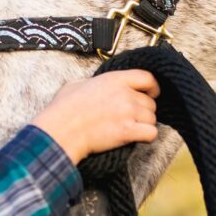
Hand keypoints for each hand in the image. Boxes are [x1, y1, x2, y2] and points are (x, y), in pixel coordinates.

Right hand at [31, 69, 159, 163]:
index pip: (147, 78)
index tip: (151, 93)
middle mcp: (125, 94)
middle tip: (132, 118)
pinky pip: (151, 133)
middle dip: (144, 111)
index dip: (153, 87)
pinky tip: (135, 137)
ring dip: (144, 125)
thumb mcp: (76, 84)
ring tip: (130, 129)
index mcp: (114, 79)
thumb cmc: (64, 109)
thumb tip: (92, 85)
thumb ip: (92, 82)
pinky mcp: (128, 131)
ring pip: (152, 118)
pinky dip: (146, 136)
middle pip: (150, 103)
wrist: (62, 130)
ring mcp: (128, 112)